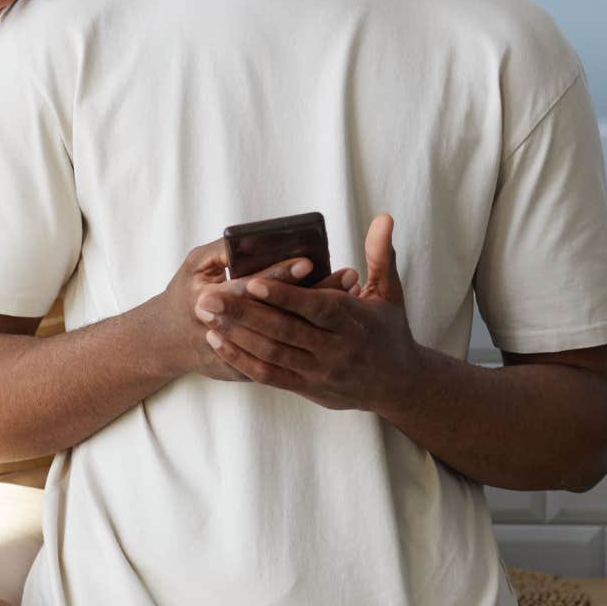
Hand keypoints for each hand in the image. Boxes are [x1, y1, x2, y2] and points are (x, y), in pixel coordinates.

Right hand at [155, 240, 334, 381]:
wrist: (170, 340)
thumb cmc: (187, 292)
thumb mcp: (196, 265)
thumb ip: (222, 250)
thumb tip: (250, 238)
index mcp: (211, 301)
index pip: (252, 288)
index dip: (280, 275)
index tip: (310, 262)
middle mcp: (231, 332)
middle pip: (280, 314)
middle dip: (317, 294)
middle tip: (351, 276)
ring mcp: (241, 356)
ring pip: (290, 337)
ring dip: (323, 317)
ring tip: (354, 292)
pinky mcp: (253, 370)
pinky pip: (290, 354)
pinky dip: (315, 338)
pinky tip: (338, 320)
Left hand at [196, 214, 422, 413]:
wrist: (399, 385)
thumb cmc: (390, 331)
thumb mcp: (390, 292)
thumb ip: (380, 254)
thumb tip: (383, 217)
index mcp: (354, 321)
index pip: (315, 307)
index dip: (284, 296)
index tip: (253, 283)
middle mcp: (335, 349)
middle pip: (284, 331)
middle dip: (244, 314)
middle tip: (208, 298)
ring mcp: (319, 372)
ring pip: (271, 354)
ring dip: (236, 336)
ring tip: (207, 316)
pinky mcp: (307, 389)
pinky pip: (269, 376)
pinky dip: (242, 359)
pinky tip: (220, 342)